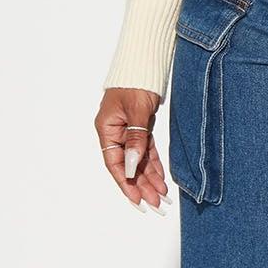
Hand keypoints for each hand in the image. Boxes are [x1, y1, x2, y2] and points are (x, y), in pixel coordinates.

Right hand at [97, 88, 169, 209]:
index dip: (125, 183)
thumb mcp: (136, 111)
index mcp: (107, 129)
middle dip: (141, 185)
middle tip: (155, 203)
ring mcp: (128, 131)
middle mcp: (116, 133)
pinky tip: (161, 179)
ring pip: (138, 160)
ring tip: (161, 196)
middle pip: (127, 165)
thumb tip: (131, 164)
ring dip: (149, 178)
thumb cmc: (135, 83)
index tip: (137, 199)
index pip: (114, 163)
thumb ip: (135, 138)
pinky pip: (146, 151)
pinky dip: (153, 164)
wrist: (145, 64)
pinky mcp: (140, 127)